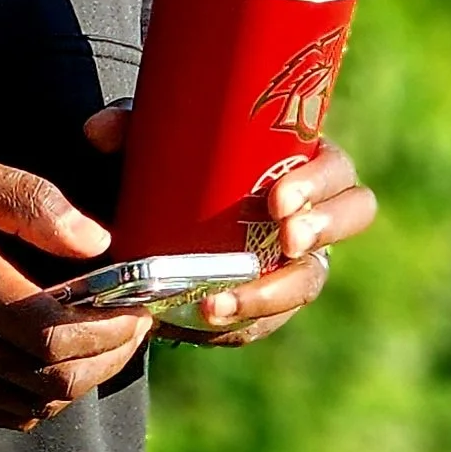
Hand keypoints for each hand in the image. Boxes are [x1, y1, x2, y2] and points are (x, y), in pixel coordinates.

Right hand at [0, 146, 152, 429]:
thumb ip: (26, 199)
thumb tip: (95, 240)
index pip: (49, 333)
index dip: (107, 329)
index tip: (139, 306)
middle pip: (52, 377)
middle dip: (110, 356)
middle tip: (135, 325)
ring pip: (33, 404)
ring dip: (82, 379)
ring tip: (103, 342)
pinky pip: (1, 414)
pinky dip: (42, 398)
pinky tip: (54, 363)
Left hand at [80, 108, 377, 345]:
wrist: (144, 228)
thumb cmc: (165, 171)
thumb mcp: (148, 146)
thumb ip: (128, 128)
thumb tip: (99, 132)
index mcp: (296, 163)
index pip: (337, 168)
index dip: (321, 183)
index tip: (278, 198)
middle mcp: (307, 212)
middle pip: (351, 216)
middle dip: (323, 228)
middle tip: (285, 239)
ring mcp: (294, 262)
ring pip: (311, 279)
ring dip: (273, 293)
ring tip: (222, 302)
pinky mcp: (268, 302)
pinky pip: (270, 320)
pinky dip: (241, 323)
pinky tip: (206, 322)